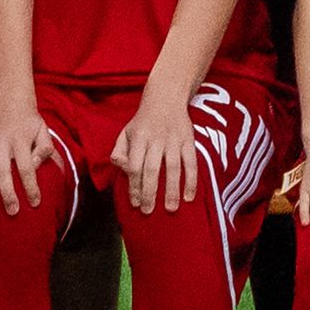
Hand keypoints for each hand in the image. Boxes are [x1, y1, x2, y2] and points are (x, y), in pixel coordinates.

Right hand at [0, 100, 58, 218]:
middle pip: (2, 172)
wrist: (9, 100)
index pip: (26, 167)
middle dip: (6, 194)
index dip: (30, 186)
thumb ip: (44, 149)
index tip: (35, 202)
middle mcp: (1, 143)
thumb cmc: (29, 120)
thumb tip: (36, 168)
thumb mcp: (43, 130)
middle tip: (12, 212)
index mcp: (20, 139)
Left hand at [112, 92, 203, 214]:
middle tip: (148, 211)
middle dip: (150, 192)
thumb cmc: (142, 121)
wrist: (166, 98)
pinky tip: (189, 196)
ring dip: (171, 190)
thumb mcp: (125, 132)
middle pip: (151, 169)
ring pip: (172, 168)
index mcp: (138, 137)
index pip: (134, 165)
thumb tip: (120, 168)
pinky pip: (191, 162)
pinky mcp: (188, 140)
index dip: (134, 186)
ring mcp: (173, 139)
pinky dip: (191, 180)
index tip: (135, 203)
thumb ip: (118, 151)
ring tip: (170, 209)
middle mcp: (156, 138)